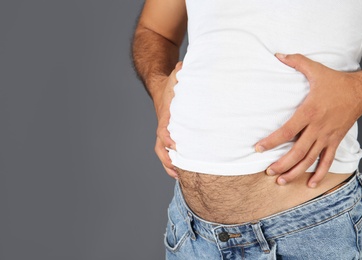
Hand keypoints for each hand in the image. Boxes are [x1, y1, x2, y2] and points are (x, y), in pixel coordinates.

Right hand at [154, 61, 181, 178]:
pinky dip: (173, 163)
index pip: (163, 129)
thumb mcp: (175, 75)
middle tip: (177, 168)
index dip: (167, 137)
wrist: (162, 89)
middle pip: (161, 146)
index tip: (173, 144)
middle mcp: (164, 127)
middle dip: (168, 158)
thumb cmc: (171, 85)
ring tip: (180, 176)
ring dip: (170, 164)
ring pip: (164, 152)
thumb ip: (179, 72)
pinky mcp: (171, 136)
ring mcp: (166, 133)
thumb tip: (184, 65)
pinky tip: (182, 172)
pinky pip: (169, 152)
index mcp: (165, 115)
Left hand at [255, 54, 361, 187]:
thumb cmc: (336, 82)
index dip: (272, 141)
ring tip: (282, 181)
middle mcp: (318, 127)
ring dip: (296, 172)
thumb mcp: (315, 69)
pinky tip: (310, 183)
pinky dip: (319, 173)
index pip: (287, 131)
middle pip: (298, 151)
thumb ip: (295, 62)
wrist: (361, 92)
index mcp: (309, 111)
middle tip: (268, 172)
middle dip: (282, 164)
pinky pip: (327, 160)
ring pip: (310, 159)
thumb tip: (277, 55)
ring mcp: (327, 136)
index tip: (258, 148)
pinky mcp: (335, 141)